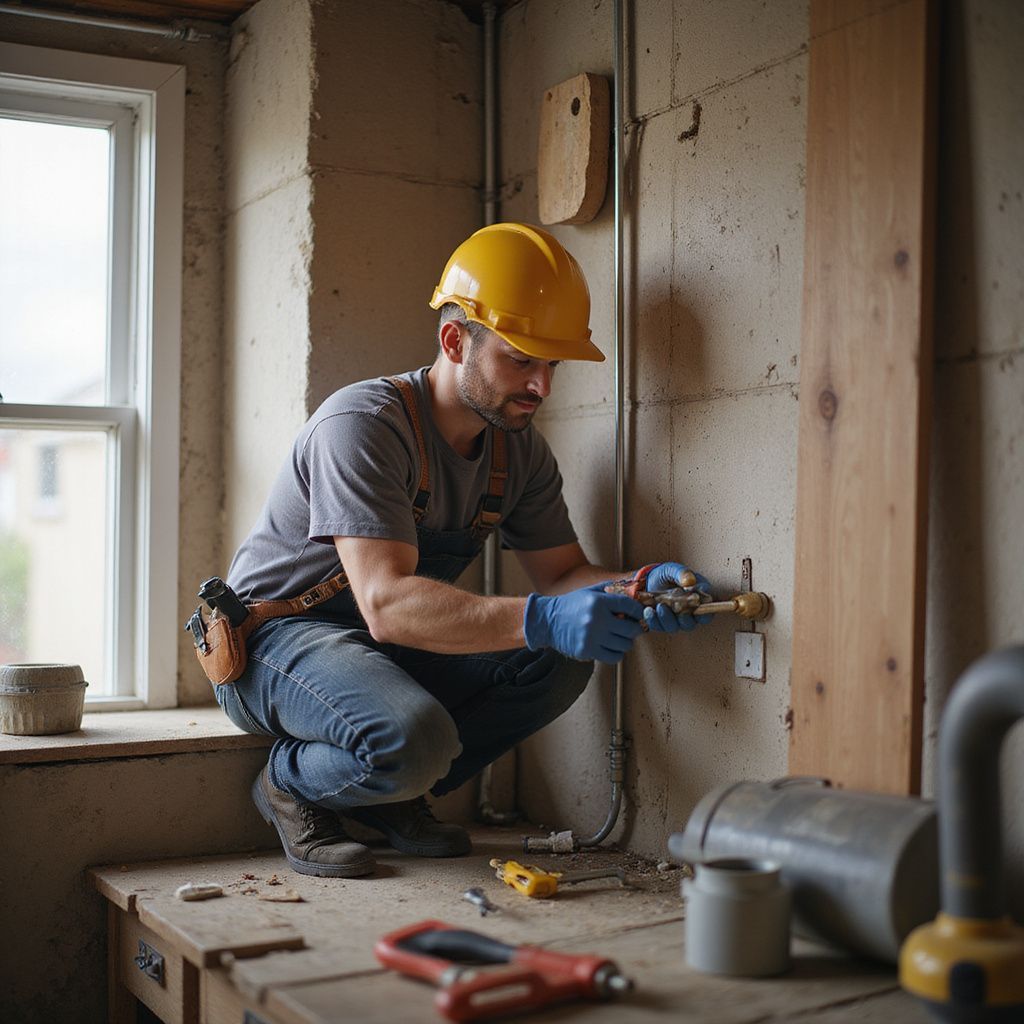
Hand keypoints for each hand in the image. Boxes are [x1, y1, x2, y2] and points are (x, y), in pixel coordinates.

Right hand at [524, 583, 644, 663]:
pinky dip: (617, 653)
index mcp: (598, 602)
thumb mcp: (590, 591)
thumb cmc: (571, 605)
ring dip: (626, 641)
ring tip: (620, 637)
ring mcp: (591, 637)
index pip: (630, 606)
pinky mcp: (587, 651)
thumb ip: (611, 589)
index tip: (639, 614)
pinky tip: (611, 646)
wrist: (547, 620)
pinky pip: (614, 657)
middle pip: (631, 629)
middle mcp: (596, 620)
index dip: (639, 611)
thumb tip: (634, 588)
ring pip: (625, 645)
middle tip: (632, 627)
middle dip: (635, 628)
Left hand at [642, 561, 712, 633]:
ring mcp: (674, 619)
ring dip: (667, 618)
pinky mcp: (661, 623)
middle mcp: (688, 612)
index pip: (707, 610)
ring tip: (660, 606)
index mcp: (698, 598)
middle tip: (676, 607)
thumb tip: (690, 581)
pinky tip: (648, 611)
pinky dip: (653, 620)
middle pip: (691, 623)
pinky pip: (659, 626)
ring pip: (675, 627)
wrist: (648, 581)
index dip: (705, 611)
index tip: (697, 605)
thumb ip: (682, 573)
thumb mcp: (673, 569)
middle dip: (683, 618)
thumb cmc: (666, 575)